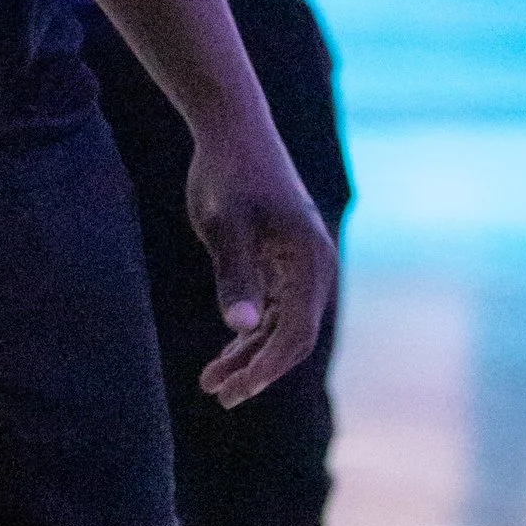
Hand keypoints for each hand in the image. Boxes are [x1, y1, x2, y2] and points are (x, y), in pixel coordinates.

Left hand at [185, 136, 335, 405]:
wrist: (232, 130)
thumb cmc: (227, 175)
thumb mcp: (225, 227)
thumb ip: (235, 276)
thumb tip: (244, 329)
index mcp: (309, 261)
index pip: (297, 333)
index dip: (267, 367)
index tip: (234, 389)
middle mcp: (315, 266)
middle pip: (294, 336)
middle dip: (259, 370)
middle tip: (219, 395)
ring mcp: (301, 263)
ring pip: (283, 326)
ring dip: (251, 356)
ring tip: (210, 382)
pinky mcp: (283, 259)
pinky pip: (275, 308)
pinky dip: (252, 333)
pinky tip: (225, 352)